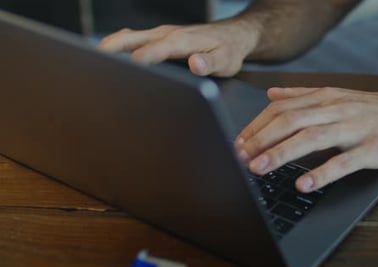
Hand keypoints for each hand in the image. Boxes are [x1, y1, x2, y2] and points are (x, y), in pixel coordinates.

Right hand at [98, 22, 258, 76]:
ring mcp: (163, 34)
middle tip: (93, 61)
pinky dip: (120, 44)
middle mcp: (168, 34)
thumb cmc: (229, 50)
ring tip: (91, 60)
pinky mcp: (161, 37)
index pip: (157, 49)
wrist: (234, 36)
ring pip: (131, 37)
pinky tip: (109, 54)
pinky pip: (136, 38)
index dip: (142, 58)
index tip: (127, 68)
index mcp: (183, 40)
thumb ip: (210, 62)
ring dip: (111, 46)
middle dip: (113, 49)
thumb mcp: (226, 61)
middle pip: (134, 38)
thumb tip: (195, 64)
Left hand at [235, 86, 377, 192]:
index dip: (256, 126)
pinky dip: (322, 172)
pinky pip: (344, 162)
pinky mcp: (373, 148)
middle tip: (239, 157)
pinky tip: (304, 184)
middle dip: (261, 139)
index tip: (238, 143)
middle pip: (290, 121)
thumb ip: (302, 96)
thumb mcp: (336, 96)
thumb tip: (271, 95)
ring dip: (282, 153)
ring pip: (312, 137)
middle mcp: (336, 109)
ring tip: (259, 168)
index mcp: (325, 97)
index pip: (281, 108)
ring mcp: (354, 128)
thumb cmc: (374, 110)